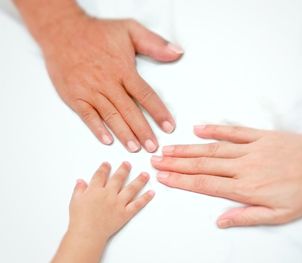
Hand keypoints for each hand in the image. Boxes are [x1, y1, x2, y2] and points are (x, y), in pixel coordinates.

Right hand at [41, 14, 182, 151]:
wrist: (62, 32)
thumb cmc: (97, 32)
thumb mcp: (130, 29)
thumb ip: (154, 43)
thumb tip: (177, 52)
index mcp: (124, 70)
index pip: (146, 95)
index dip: (159, 113)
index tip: (169, 127)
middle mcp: (108, 83)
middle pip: (130, 111)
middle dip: (143, 131)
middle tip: (153, 147)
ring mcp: (91, 91)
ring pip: (111, 116)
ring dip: (124, 134)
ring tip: (136, 148)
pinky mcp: (75, 96)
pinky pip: (87, 116)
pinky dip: (97, 129)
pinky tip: (107, 140)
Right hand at [52, 162, 153, 262]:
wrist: (87, 233)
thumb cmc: (79, 219)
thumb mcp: (75, 201)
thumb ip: (79, 189)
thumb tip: (80, 181)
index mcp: (95, 190)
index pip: (101, 175)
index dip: (104, 168)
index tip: (107, 164)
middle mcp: (109, 194)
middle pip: (118, 178)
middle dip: (124, 169)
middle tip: (128, 163)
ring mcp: (118, 203)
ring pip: (131, 188)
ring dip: (139, 180)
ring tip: (145, 174)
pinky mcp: (125, 213)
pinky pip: (137, 204)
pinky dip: (145, 198)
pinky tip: (151, 192)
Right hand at [151, 125, 301, 227]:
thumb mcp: (279, 215)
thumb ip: (247, 216)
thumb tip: (220, 221)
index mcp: (246, 188)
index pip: (205, 184)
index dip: (180, 180)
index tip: (163, 177)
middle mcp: (244, 166)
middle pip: (202, 165)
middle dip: (176, 162)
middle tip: (156, 159)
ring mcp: (251, 148)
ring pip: (212, 149)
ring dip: (188, 149)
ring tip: (169, 148)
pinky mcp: (260, 136)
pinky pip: (233, 132)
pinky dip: (215, 130)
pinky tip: (198, 129)